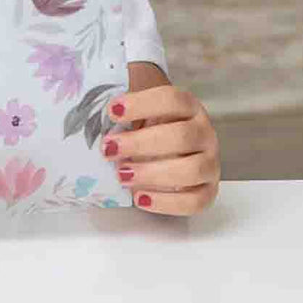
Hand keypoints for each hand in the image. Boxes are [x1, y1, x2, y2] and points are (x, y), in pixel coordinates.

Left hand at [104, 79, 220, 215]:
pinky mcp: (209, 190)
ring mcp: (211, 162)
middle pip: (181, 136)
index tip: (112, 111)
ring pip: (191, 169)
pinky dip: (167, 203)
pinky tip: (140, 199)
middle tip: (109, 149)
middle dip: (140, 144)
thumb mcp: (141, 111)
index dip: (142, 104)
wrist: (176, 146)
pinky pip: (195, 201)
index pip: (172, 99)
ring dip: (152, 173)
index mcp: (188, 106)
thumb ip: (126, 112)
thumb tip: (91, 116)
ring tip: (122, 176)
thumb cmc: (152, 126)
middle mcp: (205, 132)